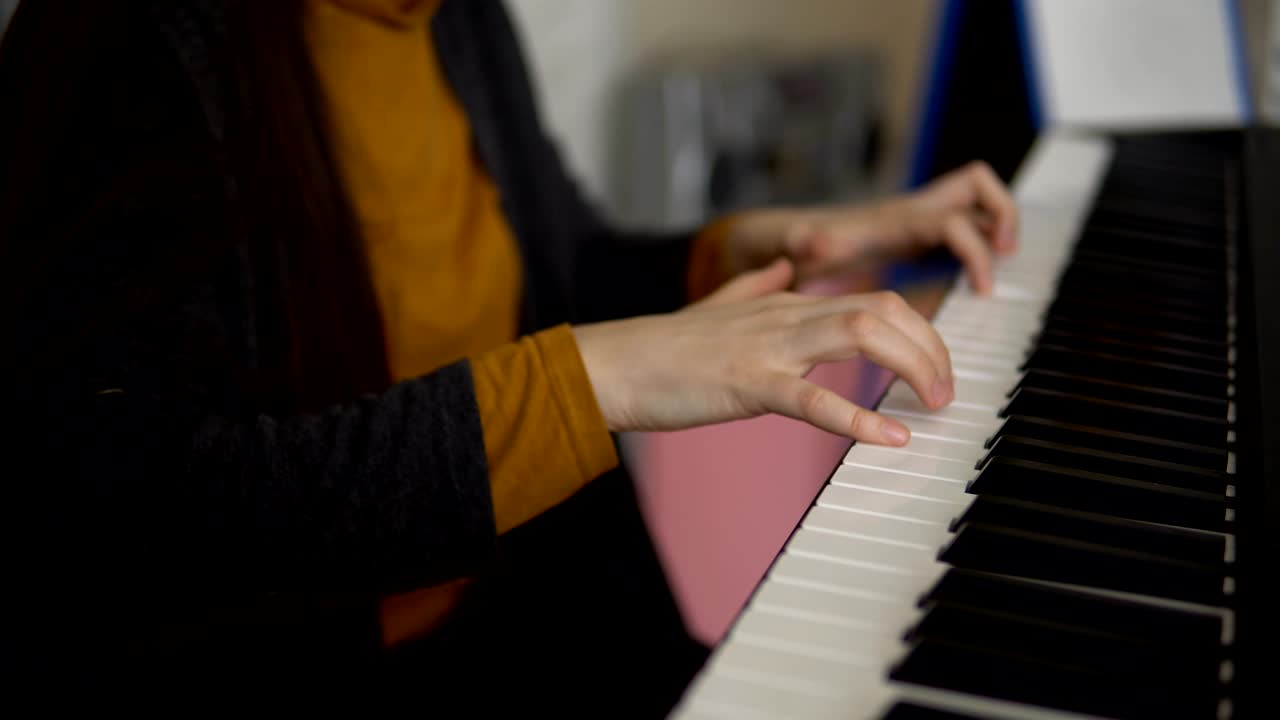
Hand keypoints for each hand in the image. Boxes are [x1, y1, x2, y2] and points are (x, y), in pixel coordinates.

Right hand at [573, 259, 953, 444]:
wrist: (613, 363)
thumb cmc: (663, 347)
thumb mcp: (717, 306)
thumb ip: (753, 286)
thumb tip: (780, 267)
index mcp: (785, 303)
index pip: (876, 301)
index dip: (920, 331)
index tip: (936, 368)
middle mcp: (786, 314)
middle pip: (884, 309)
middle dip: (932, 347)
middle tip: (946, 392)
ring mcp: (767, 346)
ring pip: (861, 334)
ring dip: (913, 367)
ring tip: (934, 405)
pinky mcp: (746, 383)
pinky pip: (812, 398)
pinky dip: (858, 418)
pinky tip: (888, 439)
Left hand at [723, 161, 1017, 293]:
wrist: (780, 238)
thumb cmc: (792, 243)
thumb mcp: (795, 245)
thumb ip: (802, 242)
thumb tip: (813, 241)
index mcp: (891, 219)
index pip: (951, 220)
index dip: (974, 250)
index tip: (983, 288)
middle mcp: (910, 212)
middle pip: (977, 188)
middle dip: (1004, 216)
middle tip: (1008, 260)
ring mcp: (915, 221)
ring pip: (974, 205)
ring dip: (996, 228)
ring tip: (998, 272)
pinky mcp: (914, 237)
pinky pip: (960, 229)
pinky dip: (977, 247)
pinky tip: (974, 283)